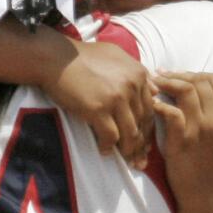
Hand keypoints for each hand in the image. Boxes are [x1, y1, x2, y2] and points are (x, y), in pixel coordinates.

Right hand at [43, 40, 154, 166]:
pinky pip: (110, 135)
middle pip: (143, 122)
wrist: (56, 58)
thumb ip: (138, 71)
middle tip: (138, 156)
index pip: (151, 107)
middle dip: (141, 142)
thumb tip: (155, 90)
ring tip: (125, 158)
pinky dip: (108, 146)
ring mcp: (115, 98)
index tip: (144, 140)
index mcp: (138, 74)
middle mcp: (131, 86)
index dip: (148, 127)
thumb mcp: (116, 55)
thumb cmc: (82, 55)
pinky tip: (104, 150)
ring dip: (128, 149)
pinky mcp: (97, 109)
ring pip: (130, 132)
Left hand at [150, 71, 212, 204]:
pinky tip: (151, 105)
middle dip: (176, 74)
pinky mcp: (184, 140)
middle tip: (158, 77)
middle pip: (198, 80)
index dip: (192, 73)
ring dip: (165, 83)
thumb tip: (205, 94)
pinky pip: (171, 112)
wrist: (209, 195)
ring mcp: (202, 128)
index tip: (175, 75)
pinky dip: (159, 104)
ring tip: (152, 86)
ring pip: (186, 90)